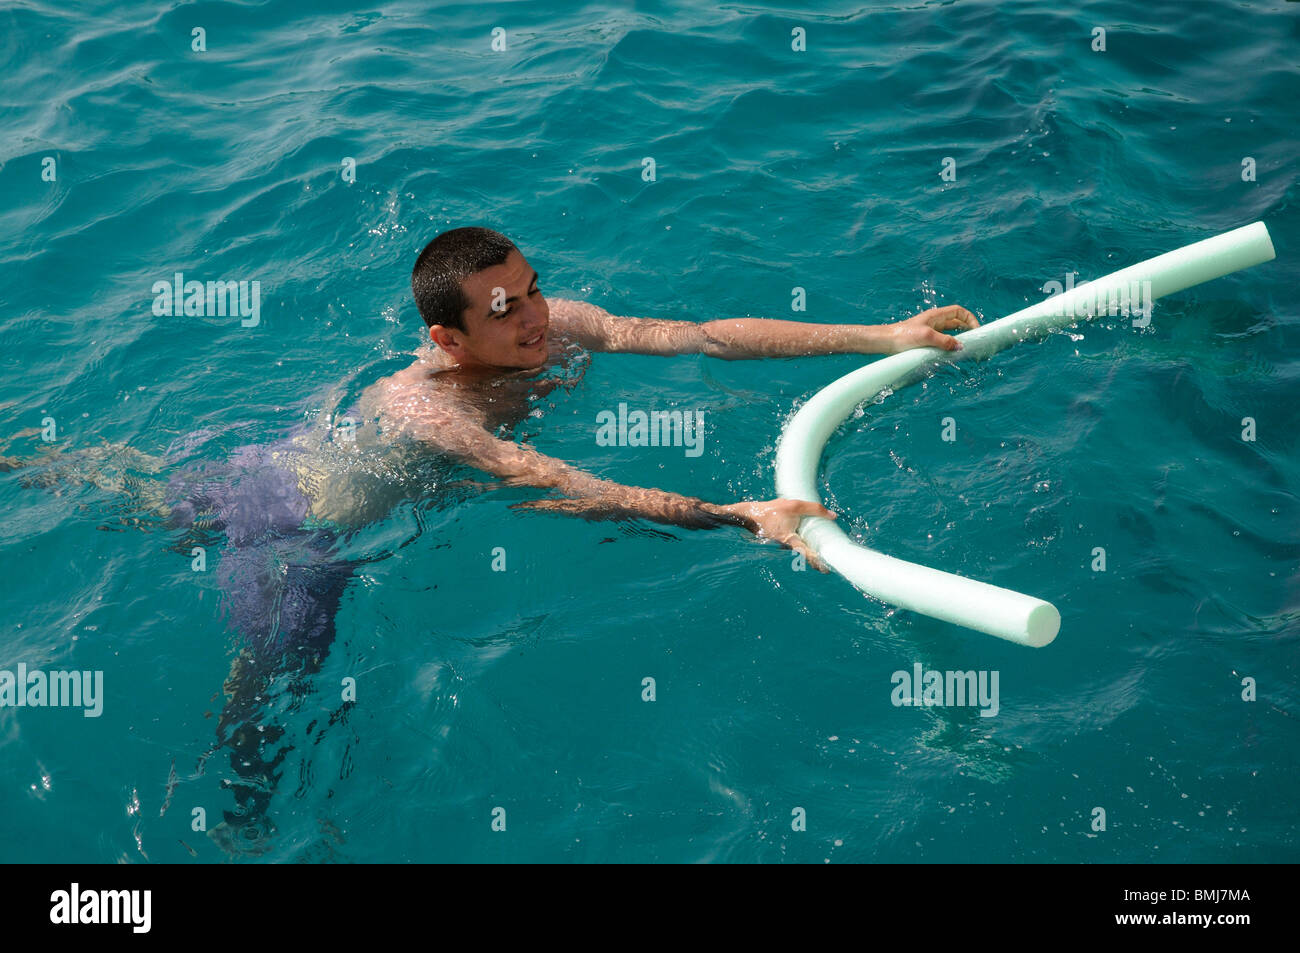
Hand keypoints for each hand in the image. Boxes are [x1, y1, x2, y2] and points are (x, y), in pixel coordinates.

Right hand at [714, 498, 836, 571]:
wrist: (749, 515)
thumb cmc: (770, 511)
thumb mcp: (794, 506)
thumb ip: (814, 509)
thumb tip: (833, 516)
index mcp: (791, 540)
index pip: (807, 554)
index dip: (818, 562)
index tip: (826, 569)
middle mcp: (786, 546)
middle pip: (803, 556)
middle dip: (814, 562)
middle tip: (825, 567)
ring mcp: (781, 544)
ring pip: (797, 550)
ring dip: (807, 552)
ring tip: (819, 552)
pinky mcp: (778, 539)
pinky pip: (791, 544)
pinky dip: (799, 544)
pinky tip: (804, 538)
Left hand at [887, 305, 978, 353]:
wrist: (885, 342)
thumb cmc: (903, 336)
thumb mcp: (926, 337)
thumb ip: (944, 341)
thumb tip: (960, 346)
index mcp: (936, 316)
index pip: (959, 312)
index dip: (970, 319)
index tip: (976, 330)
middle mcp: (934, 322)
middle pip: (956, 323)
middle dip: (967, 330)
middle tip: (974, 342)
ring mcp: (930, 331)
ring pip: (950, 334)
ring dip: (958, 340)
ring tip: (965, 350)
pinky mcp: (925, 341)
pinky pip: (942, 342)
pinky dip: (949, 347)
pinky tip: (950, 355)